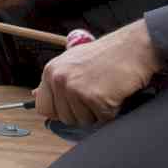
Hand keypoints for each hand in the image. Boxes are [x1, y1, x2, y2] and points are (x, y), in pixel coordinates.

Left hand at [36, 20, 161, 126]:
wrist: (134, 47)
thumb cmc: (106, 54)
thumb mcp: (72, 61)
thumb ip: (55, 80)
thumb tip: (34, 94)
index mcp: (51, 71)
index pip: (43, 107)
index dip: (59, 110)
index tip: (73, 103)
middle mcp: (60, 79)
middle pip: (65, 117)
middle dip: (82, 110)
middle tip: (96, 90)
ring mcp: (76, 89)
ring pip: (83, 120)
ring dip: (98, 111)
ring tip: (105, 88)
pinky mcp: (95, 98)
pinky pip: (102, 118)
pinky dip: (112, 110)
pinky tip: (115, 91)